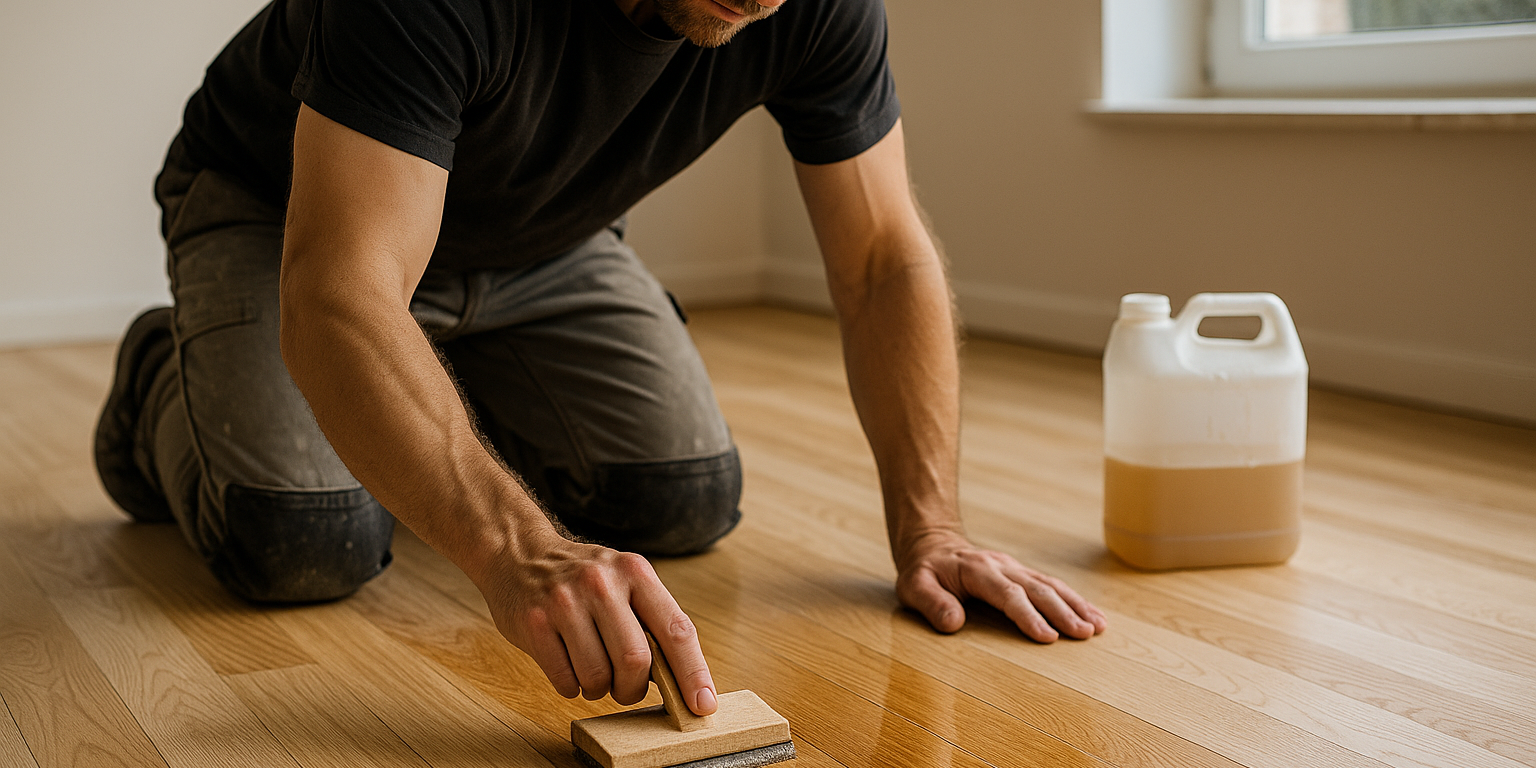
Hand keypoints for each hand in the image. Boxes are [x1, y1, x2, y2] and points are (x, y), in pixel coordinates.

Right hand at [473, 531, 717, 713]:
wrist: (520, 555)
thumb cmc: (582, 578)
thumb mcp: (624, 581)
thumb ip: (652, 621)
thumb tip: (683, 679)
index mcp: (635, 572)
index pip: (676, 630)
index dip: (692, 673)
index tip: (702, 704)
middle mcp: (601, 583)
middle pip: (635, 661)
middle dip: (633, 688)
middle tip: (626, 688)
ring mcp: (565, 602)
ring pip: (598, 676)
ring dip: (600, 690)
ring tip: (593, 673)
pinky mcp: (535, 624)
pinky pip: (565, 680)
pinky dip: (572, 687)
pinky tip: (568, 666)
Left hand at [895, 531, 1106, 641]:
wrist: (932, 546)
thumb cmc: (923, 572)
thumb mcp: (913, 586)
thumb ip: (931, 603)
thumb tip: (954, 624)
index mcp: (977, 571)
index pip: (1008, 594)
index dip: (1028, 615)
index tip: (1048, 637)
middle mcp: (1002, 566)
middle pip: (1037, 589)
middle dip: (1063, 612)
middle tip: (1085, 634)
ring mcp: (1015, 568)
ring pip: (1051, 585)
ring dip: (1076, 605)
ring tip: (1098, 627)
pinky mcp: (1022, 573)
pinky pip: (1052, 585)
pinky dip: (1074, 600)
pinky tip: (1093, 615)